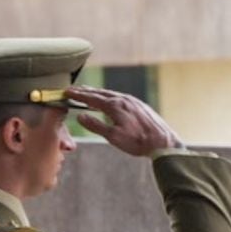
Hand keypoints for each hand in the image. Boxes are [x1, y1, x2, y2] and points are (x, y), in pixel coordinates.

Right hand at [67, 84, 183, 156]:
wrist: (163, 142)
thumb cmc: (138, 142)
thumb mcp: (113, 137)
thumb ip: (95, 126)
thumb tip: (80, 117)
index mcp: (115, 106)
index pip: (91, 98)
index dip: (78, 95)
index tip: (67, 91)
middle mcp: (123, 99)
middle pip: (100, 93)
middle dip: (86, 92)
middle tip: (73, 90)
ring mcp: (133, 101)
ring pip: (111, 94)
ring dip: (98, 93)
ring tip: (88, 93)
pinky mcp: (140, 105)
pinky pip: (120, 97)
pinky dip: (110, 97)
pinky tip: (109, 101)